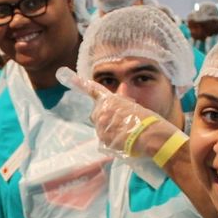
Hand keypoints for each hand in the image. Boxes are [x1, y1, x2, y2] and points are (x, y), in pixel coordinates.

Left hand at [56, 67, 181, 158]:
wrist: (149, 136)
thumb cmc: (147, 120)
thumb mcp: (134, 106)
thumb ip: (122, 104)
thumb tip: (120, 97)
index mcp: (111, 100)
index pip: (94, 91)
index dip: (81, 84)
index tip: (68, 76)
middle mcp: (102, 112)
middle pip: (97, 115)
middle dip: (105, 118)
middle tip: (121, 124)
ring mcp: (101, 126)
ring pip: (101, 128)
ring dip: (110, 131)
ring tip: (127, 134)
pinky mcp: (102, 139)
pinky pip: (105, 140)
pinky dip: (112, 141)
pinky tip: (124, 142)